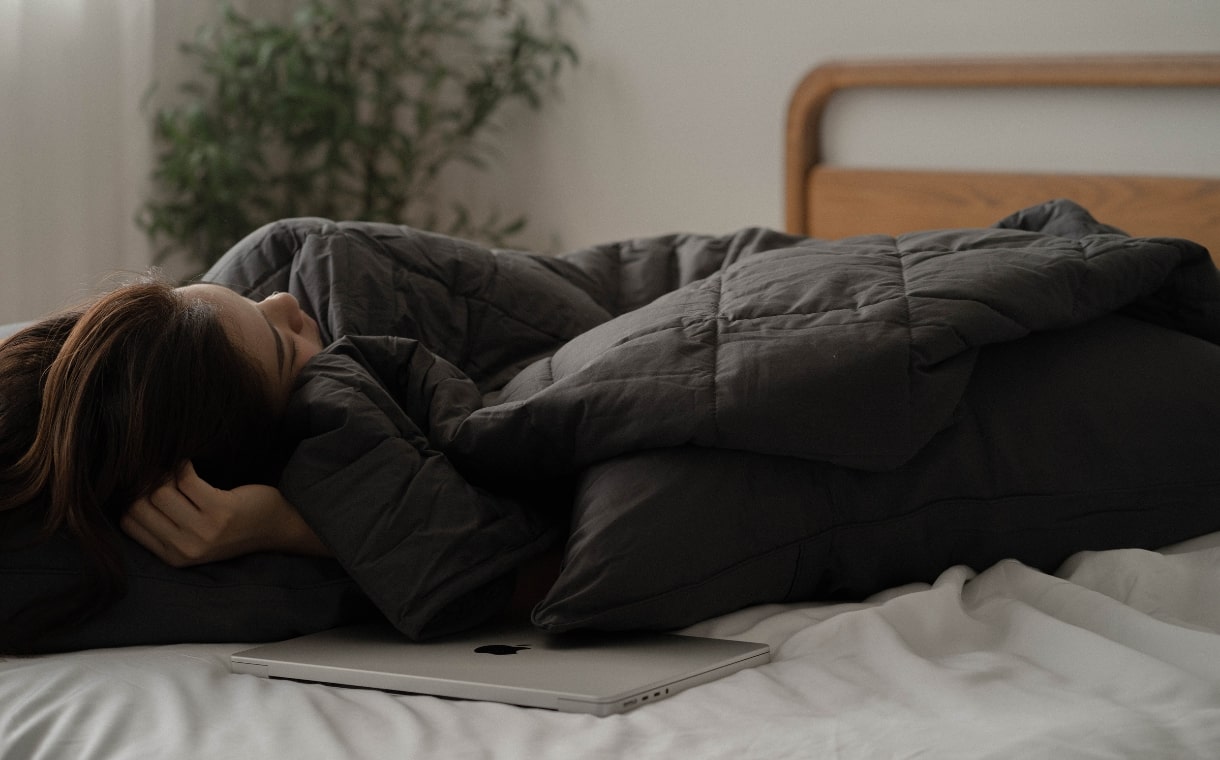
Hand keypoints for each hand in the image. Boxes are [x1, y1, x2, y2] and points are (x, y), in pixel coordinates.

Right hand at [120, 461, 330, 566]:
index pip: (127, 523)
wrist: (276, 526)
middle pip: (139, 505)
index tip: (142, 481)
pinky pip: (185, 479)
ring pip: (159, 491)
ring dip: (165, 471)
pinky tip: (189, 460)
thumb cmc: (232, 524)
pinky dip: (183, 464)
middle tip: (159, 467)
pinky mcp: (219, 511)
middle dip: (145, 481)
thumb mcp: (193, 535)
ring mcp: (203, 532)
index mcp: (173, 557)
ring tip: (176, 465)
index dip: (130, 497)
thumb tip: (127, 488)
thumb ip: (164, 523)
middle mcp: (185, 549)